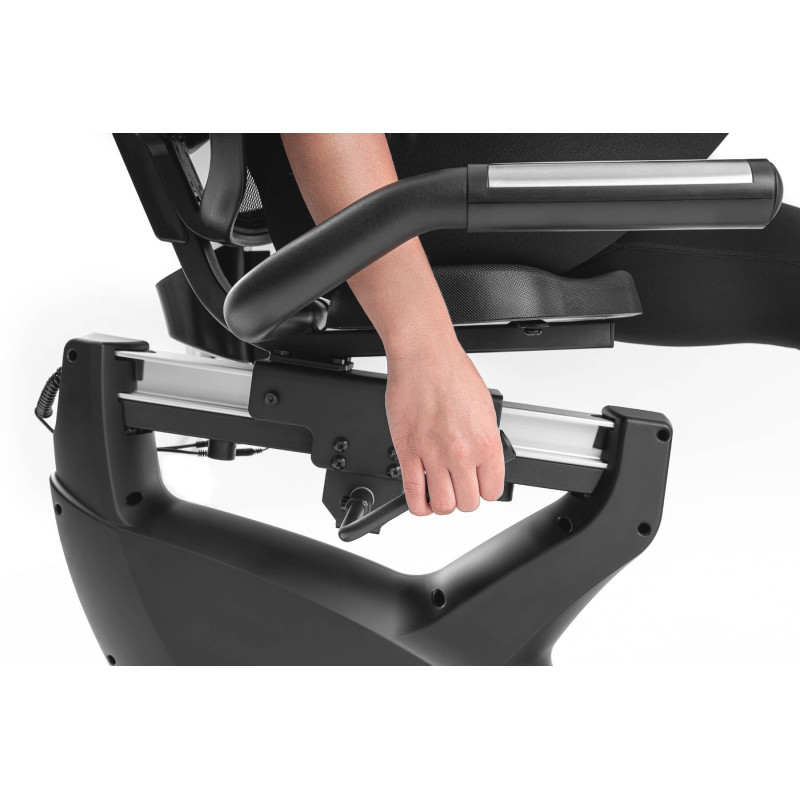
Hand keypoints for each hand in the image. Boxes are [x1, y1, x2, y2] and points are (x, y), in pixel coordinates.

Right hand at [385, 338, 505, 515]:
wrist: (424, 356)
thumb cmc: (453, 373)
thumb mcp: (485, 409)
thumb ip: (485, 441)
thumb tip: (483, 462)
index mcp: (485, 442)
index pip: (492, 490)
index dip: (483, 489)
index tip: (477, 483)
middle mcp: (461, 453)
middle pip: (468, 503)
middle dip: (463, 497)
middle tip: (458, 485)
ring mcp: (432, 454)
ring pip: (442, 505)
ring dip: (442, 503)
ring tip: (439, 490)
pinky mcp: (407, 451)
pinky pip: (412, 494)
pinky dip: (418, 504)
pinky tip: (420, 498)